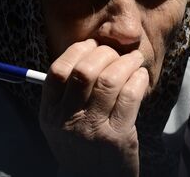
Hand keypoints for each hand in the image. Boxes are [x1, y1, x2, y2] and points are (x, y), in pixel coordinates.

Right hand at [39, 39, 148, 176]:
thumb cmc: (80, 145)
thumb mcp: (60, 122)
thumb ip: (65, 92)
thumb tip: (88, 50)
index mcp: (50, 113)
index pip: (58, 71)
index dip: (77, 51)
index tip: (92, 44)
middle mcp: (68, 120)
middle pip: (84, 72)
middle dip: (104, 53)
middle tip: (115, 51)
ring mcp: (93, 129)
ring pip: (109, 81)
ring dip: (125, 62)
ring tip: (133, 58)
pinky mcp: (117, 137)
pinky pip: (130, 97)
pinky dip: (137, 79)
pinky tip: (140, 75)